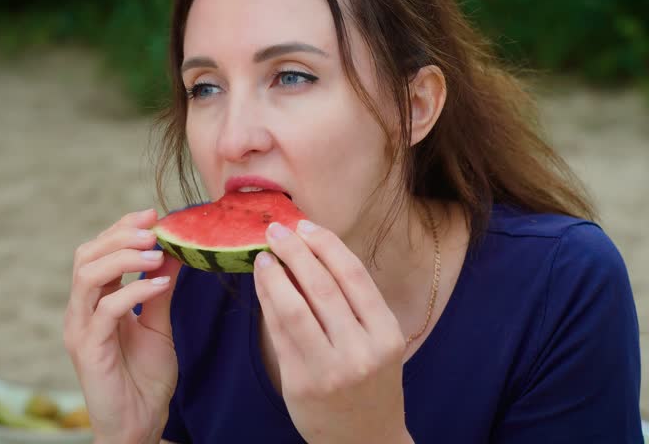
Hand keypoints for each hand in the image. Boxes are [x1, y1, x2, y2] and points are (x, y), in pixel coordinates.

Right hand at [64, 209, 182, 443]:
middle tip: (153, 228)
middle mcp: (80, 311)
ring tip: (156, 251)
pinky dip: (134, 290)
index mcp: (93, 302)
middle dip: (120, 235)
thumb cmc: (144, 377)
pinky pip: (106, 310)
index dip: (121, 228)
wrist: (139, 424)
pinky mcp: (89, 349)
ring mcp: (80, 329)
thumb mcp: (157, 323)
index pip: (97, 251)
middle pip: (86, 256)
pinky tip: (160, 283)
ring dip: (123, 256)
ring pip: (88, 275)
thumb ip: (159, 289)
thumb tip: (172, 250)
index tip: (153, 214)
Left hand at [253, 220, 412, 443]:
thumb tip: (310, 254)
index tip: (306, 225)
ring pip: (295, 309)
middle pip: (322, 286)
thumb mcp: (378, 343)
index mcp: (387, 334)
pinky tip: (261, 286)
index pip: (354, 276)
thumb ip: (353, 305)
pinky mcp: (301, 383)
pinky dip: (268, 304)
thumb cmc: (370, 384)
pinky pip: (279, 334)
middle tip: (277, 230)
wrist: (365, 441)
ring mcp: (330, 369)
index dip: (327, 245)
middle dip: (296, 251)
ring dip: (275, 275)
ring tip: (263, 256)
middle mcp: (362, 350)